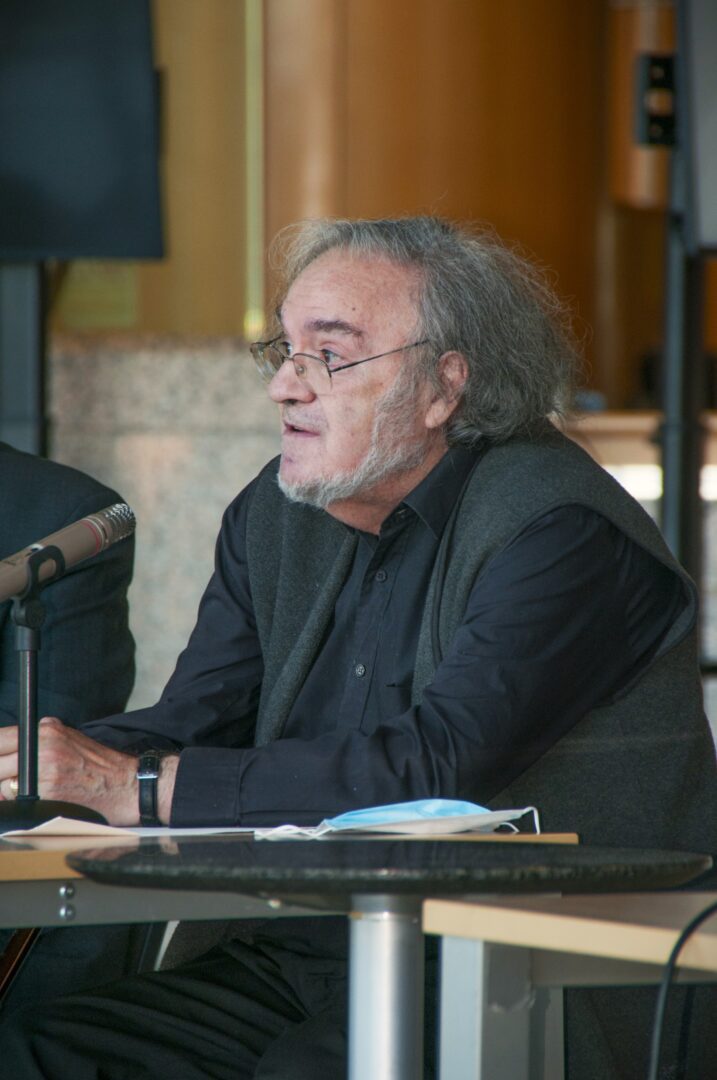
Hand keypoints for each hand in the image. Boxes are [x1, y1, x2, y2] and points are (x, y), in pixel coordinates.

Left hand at [0, 717, 144, 824]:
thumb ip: (38, 738)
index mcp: (47, 731)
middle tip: (9, 780)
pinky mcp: (47, 796)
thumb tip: (8, 750)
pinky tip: (39, 800)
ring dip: (8, 791)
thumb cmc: (101, 765)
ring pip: (3, 785)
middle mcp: (43, 749)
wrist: (128, 784)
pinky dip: (21, 803)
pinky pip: (18, 802)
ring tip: (31, 791)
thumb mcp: (69, 737)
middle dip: (0, 775)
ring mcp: (44, 774)